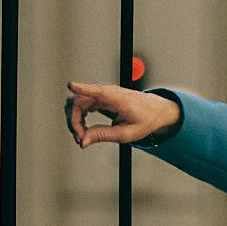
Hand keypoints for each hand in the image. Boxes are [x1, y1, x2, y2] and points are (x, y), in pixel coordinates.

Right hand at [64, 81, 180, 147]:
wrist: (156, 111)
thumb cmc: (145, 119)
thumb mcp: (126, 133)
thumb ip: (103, 135)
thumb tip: (84, 141)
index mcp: (118, 98)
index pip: (97, 90)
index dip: (82, 88)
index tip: (71, 85)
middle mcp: (107, 93)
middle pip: (80, 101)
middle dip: (74, 120)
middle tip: (80, 139)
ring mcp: (102, 95)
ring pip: (78, 103)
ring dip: (75, 120)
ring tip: (82, 137)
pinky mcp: (100, 99)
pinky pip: (83, 106)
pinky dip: (80, 119)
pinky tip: (84, 130)